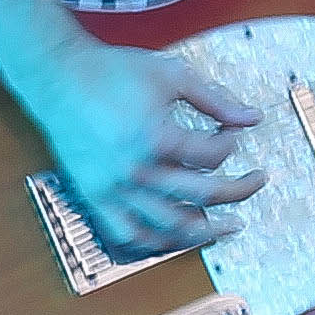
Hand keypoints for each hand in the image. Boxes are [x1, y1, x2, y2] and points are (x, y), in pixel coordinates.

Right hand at [18, 27, 262, 262]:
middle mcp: (137, 171)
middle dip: (239, 189)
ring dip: (206, 230)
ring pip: (169, 227)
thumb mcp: (171, 75)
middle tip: (256, 181)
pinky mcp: (95, 196)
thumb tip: (252, 117)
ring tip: (227, 227)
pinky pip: (127, 234)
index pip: (213, 155)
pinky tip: (173, 238)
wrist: (58, 76)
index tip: (234, 133)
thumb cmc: (111, 71)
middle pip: (203, 194)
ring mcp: (114, 188)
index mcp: (157, 138)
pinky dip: (154, 243)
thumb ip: (215, 99)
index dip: (232, 141)